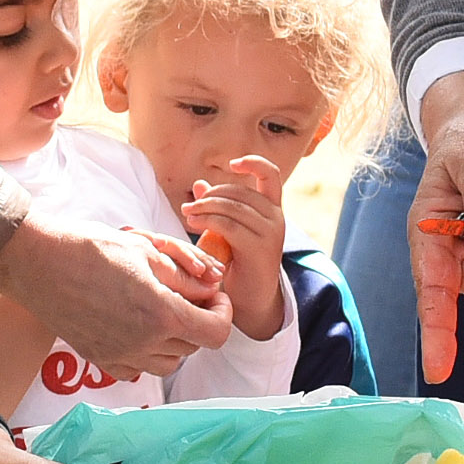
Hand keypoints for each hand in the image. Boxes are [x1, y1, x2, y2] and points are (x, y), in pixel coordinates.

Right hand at [0, 213, 229, 375]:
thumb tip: (212, 286)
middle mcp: (143, 343)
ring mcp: (120, 355)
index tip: (213, 296)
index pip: (217, 332)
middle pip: (194, 346)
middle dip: (198, 320)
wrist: (38, 262)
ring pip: (169, 362)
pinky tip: (134, 327)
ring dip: (175, 340)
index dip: (223, 313)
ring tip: (160, 310)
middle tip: (184, 293)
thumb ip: (186, 273)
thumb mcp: (147, 249)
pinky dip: (146, 353)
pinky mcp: (100, 359)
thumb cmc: (91, 247)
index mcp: (161, 314)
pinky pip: (138, 369)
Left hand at [183, 156, 290, 338]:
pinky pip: (229, 225)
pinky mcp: (260, 248)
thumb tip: (199, 184)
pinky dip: (207, 221)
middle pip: (240, 192)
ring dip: (204, 208)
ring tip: (186, 215)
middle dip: (211, 196)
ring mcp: (271, 232)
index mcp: (272, 209)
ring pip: (232, 206)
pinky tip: (192, 225)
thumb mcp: (226, 231)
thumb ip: (217, 208)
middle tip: (189, 206)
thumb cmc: (236, 265)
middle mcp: (276, 217)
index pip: (271, 174)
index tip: (232, 163)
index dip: (253, 162)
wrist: (251, 301)